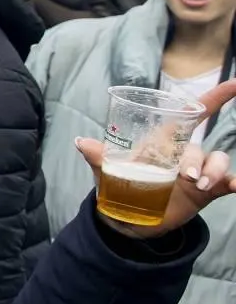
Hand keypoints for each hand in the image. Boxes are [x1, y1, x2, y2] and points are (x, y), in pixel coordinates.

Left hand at [78, 79, 235, 237]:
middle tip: (186, 176)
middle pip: (199, 146)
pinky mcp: (206, 192)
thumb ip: (99, 158)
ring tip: (198, 184)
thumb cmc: (118, 186)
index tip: (234, 84)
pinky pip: (225, 182)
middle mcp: (182, 154)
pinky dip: (231, 182)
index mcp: (162, 142)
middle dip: (196, 159)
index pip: (192, 115)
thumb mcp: (106, 172)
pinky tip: (233, 186)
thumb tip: (82, 142)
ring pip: (217, 160)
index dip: (213, 99)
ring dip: (213, 170)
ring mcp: (196, 172)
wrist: (127, 219)